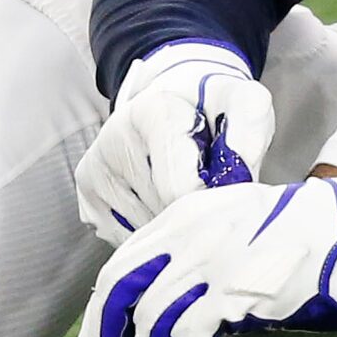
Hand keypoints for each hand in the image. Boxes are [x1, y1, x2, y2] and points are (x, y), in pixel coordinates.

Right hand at [74, 41, 276, 242]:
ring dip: (172, 223)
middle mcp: (114, 138)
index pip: (180, 190)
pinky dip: (151, 230)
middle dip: (192, 210)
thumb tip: (236, 180)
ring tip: (184, 188)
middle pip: (162, 211)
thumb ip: (250, 133)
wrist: (178, 98)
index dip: (211, 199)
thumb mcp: (245, 104)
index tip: (224, 186)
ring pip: (143, 230)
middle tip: (207, 184)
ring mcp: (96, 168)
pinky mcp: (86, 192)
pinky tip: (162, 200)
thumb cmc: (213, 108)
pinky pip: (126, 237)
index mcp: (153, 112)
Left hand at [76, 175, 336, 336]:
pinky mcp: (235, 292)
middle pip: (117, 289)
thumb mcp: (248, 225)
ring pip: (146, 320)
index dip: (102, 311)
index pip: (122, 262)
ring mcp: (211, 258)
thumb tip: (175, 292)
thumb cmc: (320, 239)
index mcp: (190, 213)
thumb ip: (207, 248)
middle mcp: (190, 229)